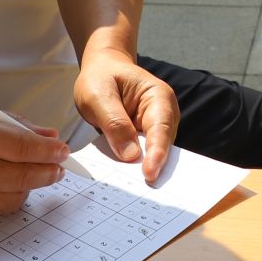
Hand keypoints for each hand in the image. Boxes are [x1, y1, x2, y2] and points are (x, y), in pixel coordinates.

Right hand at [0, 101, 69, 230]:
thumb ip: (9, 124)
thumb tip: (49, 136)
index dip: (47, 150)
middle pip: (20, 177)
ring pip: (9, 200)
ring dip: (26, 188)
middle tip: (57, 168)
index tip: (62, 150)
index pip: (20, 146)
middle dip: (46, 172)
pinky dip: (1, 202)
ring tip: (29, 176)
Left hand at [73, 46, 176, 182]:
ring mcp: (155, 127)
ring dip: (143, 168)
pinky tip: (126, 180)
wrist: (102, 70)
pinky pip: (142, 155)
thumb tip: (130, 155)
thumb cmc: (101, 77)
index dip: (156, 153)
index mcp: (158, 97)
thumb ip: (113, 122)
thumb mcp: (98, 94)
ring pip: (154, 153)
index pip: (161, 128)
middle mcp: (163, 114)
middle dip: (154, 166)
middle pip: (162, 145)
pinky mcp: (145, 138)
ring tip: (134, 189)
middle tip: (144, 190)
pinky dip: (135, 166)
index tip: (149, 173)